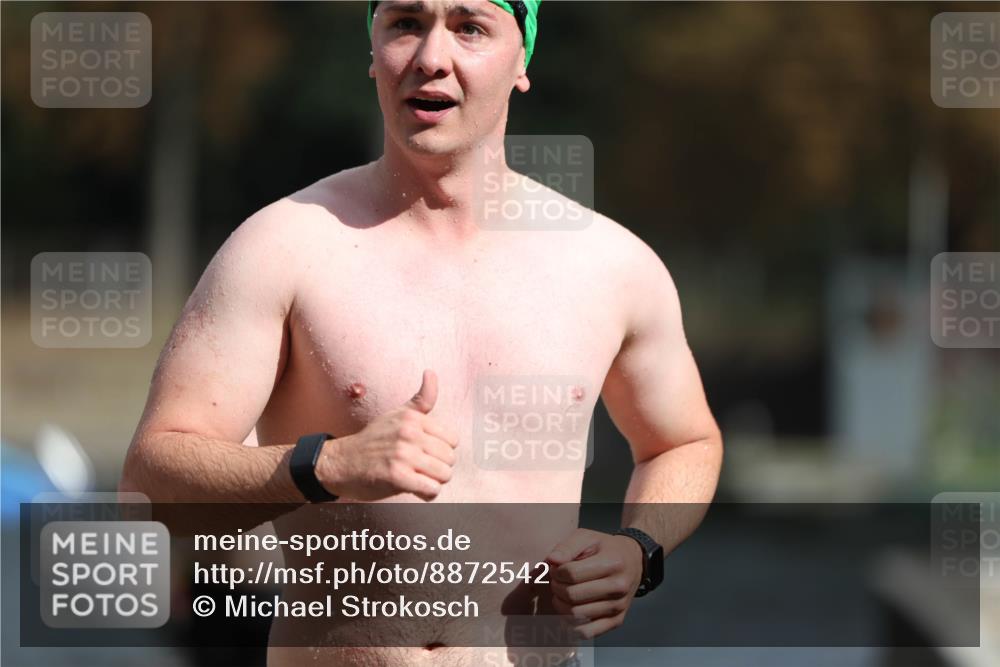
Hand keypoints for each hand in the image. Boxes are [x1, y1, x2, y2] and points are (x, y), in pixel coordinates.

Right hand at [317, 370, 458, 500]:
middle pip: (450, 458)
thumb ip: (421, 399)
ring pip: (444, 474)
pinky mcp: (397, 476)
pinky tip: (413, 487)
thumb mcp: (397, 414)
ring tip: (417, 477)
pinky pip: (432, 489)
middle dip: (439, 467)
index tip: (426, 452)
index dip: (441, 450)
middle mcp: (409, 433)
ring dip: (434, 481)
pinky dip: (426, 493)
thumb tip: (431, 372)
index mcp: (413, 418)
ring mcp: (403, 455)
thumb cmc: (373, 440)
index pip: (452, 439)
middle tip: (420, 468)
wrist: (341, 462)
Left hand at [546, 529, 643, 638]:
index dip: (556, 571)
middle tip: (556, 581)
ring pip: (576, 615)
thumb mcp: (587, 537)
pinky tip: (569, 609)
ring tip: (563, 592)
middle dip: (556, 588)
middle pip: (572, 595)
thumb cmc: (605, 548)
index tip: (556, 568)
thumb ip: (567, 547)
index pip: (571, 574)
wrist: (634, 561)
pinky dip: (571, 624)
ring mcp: (619, 606)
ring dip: (560, 604)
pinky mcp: (617, 621)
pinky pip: (587, 632)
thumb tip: (551, 561)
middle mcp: (619, 587)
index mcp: (613, 562)